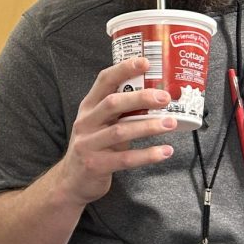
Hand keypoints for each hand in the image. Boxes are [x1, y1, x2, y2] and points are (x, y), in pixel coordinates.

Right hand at [56, 57, 176, 207]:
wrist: (71, 181)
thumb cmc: (94, 146)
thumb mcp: (101, 123)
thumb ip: (121, 111)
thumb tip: (157, 96)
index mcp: (88, 107)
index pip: (104, 81)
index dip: (124, 69)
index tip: (146, 62)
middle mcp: (86, 122)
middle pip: (113, 103)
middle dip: (141, 98)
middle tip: (165, 97)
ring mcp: (88, 144)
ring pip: (120, 131)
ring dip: (148, 127)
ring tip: (171, 123)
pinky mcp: (96, 165)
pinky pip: (125, 159)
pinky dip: (147, 155)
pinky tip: (165, 151)